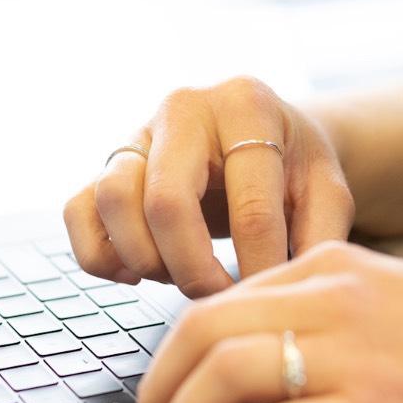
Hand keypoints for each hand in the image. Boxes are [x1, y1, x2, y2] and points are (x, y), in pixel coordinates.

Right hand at [63, 77, 353, 297]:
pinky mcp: (107, 164)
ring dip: (142, 257)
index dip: (259, 265)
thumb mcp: (325, 188)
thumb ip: (318, 234)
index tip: (266, 298)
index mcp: (244, 104)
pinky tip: (136, 273)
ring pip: (110, 198)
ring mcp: (136, 135)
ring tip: (176, 275)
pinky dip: (99, 254)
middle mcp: (181, 110)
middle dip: (191, 268)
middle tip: (215, 295)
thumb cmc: (292, 164)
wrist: (261, 133)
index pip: (248, 203)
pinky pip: (77, 211)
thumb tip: (281, 290)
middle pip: (165, 200)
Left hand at [136, 241, 402, 402]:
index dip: (171, 359)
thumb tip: (239, 368)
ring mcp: (352, 353)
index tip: (162, 397)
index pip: (214, 306)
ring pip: (221, 377)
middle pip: (199, 334)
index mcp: (328, 266)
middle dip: (157, 392)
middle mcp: (331, 299)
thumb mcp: (385, 306)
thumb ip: (312, 320)